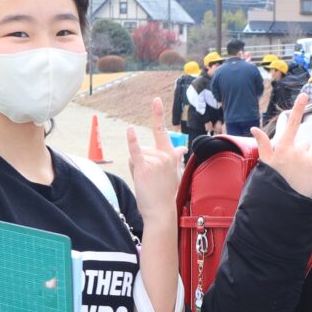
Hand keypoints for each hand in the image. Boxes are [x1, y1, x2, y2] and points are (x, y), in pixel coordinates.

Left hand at [126, 97, 181, 221]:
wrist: (161, 212)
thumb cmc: (166, 194)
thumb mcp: (174, 173)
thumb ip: (174, 158)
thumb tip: (182, 148)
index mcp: (171, 155)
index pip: (162, 132)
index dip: (157, 114)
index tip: (156, 99)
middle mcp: (164, 155)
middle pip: (142, 149)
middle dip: (141, 163)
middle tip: (151, 180)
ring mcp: (155, 160)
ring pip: (136, 155)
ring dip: (136, 168)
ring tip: (147, 182)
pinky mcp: (144, 167)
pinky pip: (136, 151)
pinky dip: (132, 141)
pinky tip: (129, 130)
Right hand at [251, 97, 311, 197]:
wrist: (287, 200)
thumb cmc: (276, 178)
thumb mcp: (267, 162)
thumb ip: (263, 144)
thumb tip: (254, 128)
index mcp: (284, 148)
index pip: (292, 125)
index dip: (297, 109)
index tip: (303, 95)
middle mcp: (297, 152)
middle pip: (305, 141)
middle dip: (301, 150)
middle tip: (294, 166)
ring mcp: (310, 160)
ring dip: (310, 156)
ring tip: (302, 170)